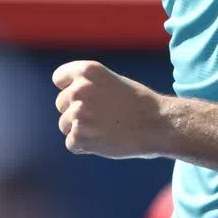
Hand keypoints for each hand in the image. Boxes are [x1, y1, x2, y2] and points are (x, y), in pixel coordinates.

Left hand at [53, 61, 168, 159]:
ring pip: (65, 125)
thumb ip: (88, 86)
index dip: (70, 88)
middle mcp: (79, 90)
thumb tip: (69, 99)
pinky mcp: (80, 137)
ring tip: (105, 129)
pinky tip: (104, 141)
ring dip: (81, 130)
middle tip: (102, 116)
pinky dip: (85, 147)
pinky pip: (72, 144)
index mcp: (87, 71)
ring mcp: (78, 114)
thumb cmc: (138, 102)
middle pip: (61, 104)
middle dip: (77, 111)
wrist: (157, 124)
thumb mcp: (112, 81)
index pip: (59, 78)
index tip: (85, 96)